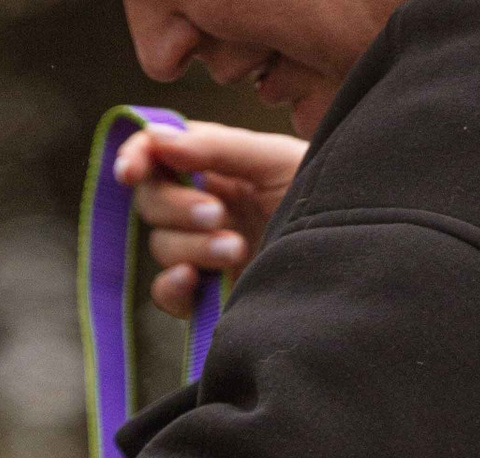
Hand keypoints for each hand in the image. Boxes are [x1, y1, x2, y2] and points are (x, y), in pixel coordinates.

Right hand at [114, 116, 307, 313]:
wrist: (347, 265)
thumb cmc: (320, 200)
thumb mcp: (273, 161)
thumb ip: (216, 147)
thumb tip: (160, 139)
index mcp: (218, 165)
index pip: (160, 154)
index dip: (138, 156)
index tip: (131, 171)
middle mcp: (205, 205)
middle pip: (152, 201)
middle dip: (177, 207)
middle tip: (218, 214)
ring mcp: (203, 252)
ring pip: (162, 245)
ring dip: (193, 246)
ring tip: (238, 249)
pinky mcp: (206, 298)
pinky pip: (167, 293)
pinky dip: (174, 286)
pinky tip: (196, 281)